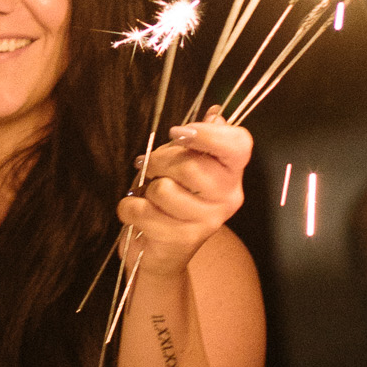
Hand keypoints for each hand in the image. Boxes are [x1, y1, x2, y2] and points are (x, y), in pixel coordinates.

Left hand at [117, 113, 251, 281]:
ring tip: (150, 197)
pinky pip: (139, 210)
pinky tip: (139, 213)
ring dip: (145, 189)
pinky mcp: (179, 241)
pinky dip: (129, 208)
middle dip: (159, 161)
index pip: (238, 144)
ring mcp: (206, 222)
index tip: (178, 133)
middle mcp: (227, 198)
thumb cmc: (174, 200)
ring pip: (162, 189)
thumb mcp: (186, 166)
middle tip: (153, 168)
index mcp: (231, 173)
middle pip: (189, 165)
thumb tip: (216, 112)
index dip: (207, 133)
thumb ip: (199, 141)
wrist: (163, 254)